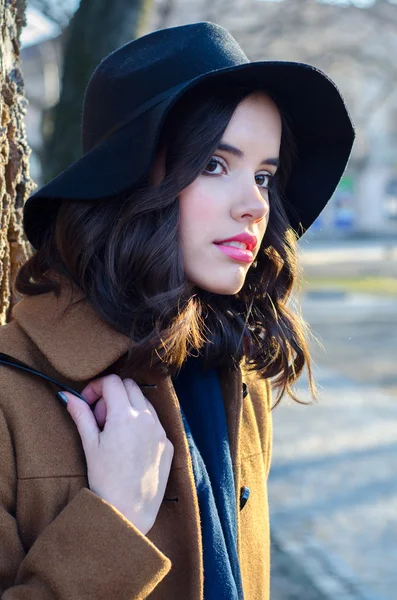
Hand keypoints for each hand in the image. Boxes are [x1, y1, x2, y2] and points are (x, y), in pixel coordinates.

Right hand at [62, 374, 173, 534]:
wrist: (129, 512)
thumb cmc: (105, 480)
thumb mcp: (90, 445)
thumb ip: (81, 415)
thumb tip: (68, 396)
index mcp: (125, 415)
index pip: (112, 381)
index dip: (96, 387)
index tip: (87, 402)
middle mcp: (147, 418)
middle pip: (130, 386)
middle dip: (112, 394)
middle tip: (99, 418)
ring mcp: (161, 431)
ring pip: (144, 402)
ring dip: (128, 406)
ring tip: (114, 432)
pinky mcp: (168, 444)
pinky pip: (155, 422)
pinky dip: (141, 423)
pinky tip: (129, 445)